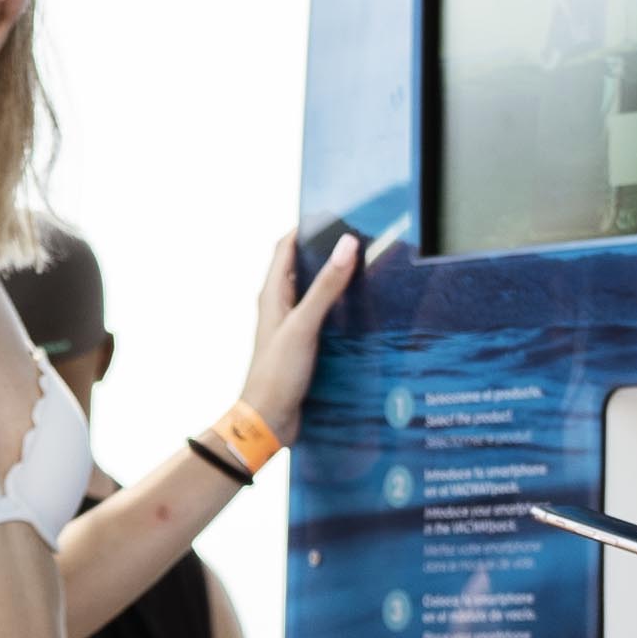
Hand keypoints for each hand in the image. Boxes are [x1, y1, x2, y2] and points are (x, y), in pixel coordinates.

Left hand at [232, 226, 363, 434]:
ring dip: (336, 282)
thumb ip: (326, 287)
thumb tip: (347, 244)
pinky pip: (323, 318)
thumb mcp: (305, 325)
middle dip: (328, 252)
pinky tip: (363, 312)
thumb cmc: (278, 373)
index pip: (286, 246)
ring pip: (315, 294)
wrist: (267, 421)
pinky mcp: (304, 346)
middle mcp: (280, 306)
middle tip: (362, 241)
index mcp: (273, 294)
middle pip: (304, 267)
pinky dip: (340, 309)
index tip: (336, 216)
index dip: (307, 228)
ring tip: (369, 270)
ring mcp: (292, 326)